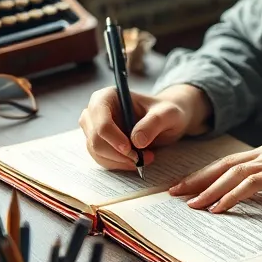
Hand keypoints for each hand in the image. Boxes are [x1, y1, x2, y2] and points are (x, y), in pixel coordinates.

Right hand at [79, 87, 193, 171]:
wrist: (164, 120)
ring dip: (120, 160)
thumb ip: (154, 123)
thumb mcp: (167, 114)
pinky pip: (101, 159)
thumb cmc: (164, 112)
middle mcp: (95, 111)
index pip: (100, 120)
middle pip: (95, 139)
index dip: (113, 138)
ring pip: (97, 152)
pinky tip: (135, 160)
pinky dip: (118, 164)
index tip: (130, 149)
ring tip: (144, 158)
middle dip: (118, 153)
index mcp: (108, 96)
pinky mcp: (98, 143)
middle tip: (141, 158)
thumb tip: (136, 141)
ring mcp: (94, 128)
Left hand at [169, 138, 261, 212]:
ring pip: (232, 173)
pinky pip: (249, 185)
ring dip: (208, 190)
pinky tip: (217, 210)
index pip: (232, 161)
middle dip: (196, 178)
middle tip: (174, 193)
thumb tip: (259, 196)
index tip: (187, 186)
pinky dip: (230, 197)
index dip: (207, 173)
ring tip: (190, 205)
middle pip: (224, 163)